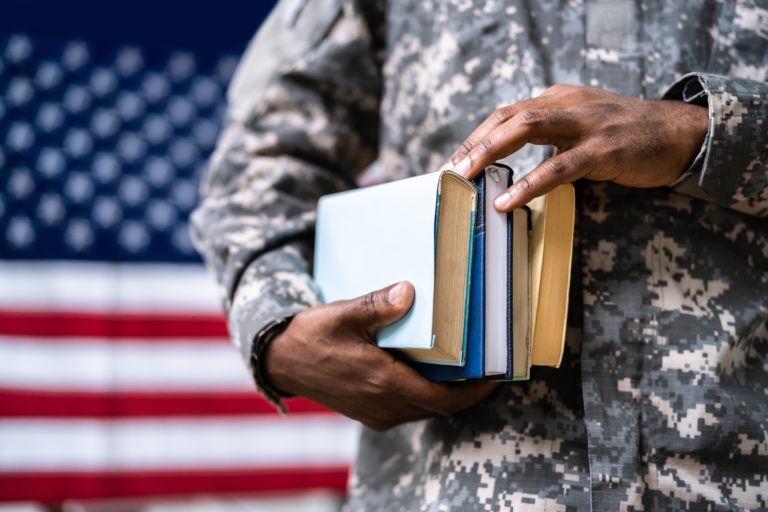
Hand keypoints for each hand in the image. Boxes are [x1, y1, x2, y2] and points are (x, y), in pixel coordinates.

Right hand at [263, 281, 496, 430]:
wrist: (280, 360)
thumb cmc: (310, 337)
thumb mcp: (343, 315)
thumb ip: (377, 305)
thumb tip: (409, 290)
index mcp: (383, 383)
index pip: (444, 400)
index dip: (475, 392)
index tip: (496, 376)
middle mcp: (383, 405)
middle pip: (439, 407)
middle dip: (466, 391)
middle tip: (486, 367)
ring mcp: (375, 412)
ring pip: (424, 409)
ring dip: (445, 394)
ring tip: (463, 368)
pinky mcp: (368, 412)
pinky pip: (407, 408)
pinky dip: (424, 395)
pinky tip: (428, 372)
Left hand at [445, 84, 707, 210]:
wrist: (680, 133)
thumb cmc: (627, 134)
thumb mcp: (582, 126)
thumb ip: (550, 136)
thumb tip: (512, 162)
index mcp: (558, 98)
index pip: (506, 113)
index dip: (477, 137)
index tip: (455, 161)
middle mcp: (567, 104)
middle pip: (508, 117)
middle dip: (475, 144)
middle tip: (451, 171)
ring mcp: (585, 124)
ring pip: (526, 129)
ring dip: (490, 153)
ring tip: (466, 178)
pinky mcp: (603, 149)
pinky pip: (559, 167)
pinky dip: (529, 184)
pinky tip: (507, 201)